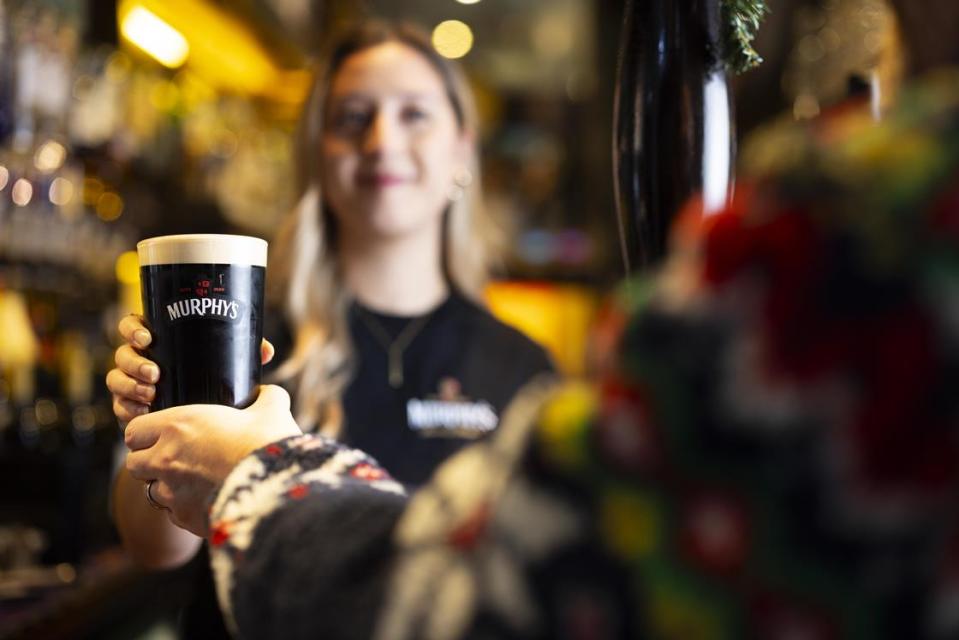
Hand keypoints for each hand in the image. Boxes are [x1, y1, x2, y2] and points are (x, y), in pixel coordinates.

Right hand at [106, 314, 275, 424]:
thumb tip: (265, 351)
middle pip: (123, 355)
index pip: (132, 325)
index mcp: (157, 339)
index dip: (133, 329)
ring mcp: (132, 383)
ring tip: (152, 394)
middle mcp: (139, 358)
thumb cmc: (214, 373)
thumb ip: (245, 351)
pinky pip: (120, 407)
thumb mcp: (227, 360)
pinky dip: (128, 410)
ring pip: (117, 380)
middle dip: (135, 364)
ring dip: (130, 387)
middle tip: (155, 374)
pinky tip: (142, 412)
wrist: (207, 415)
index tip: (148, 337)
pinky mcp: (131, 406)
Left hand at [124, 385, 301, 536]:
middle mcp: (165, 460)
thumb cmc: (269, 443)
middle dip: (149, 461)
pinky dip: (186, 507)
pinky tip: (209, 499)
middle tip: (175, 457)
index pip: (134, 431)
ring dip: (168, 486)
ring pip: (152, 491)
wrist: (277, 488)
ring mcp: (172, 493)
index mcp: (176, 426)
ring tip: (195, 480)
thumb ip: (265, 396)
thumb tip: (267, 392)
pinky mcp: (186, 519)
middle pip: (134, 463)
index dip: (146, 432)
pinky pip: (175, 514)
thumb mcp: (271, 410)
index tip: (162, 434)